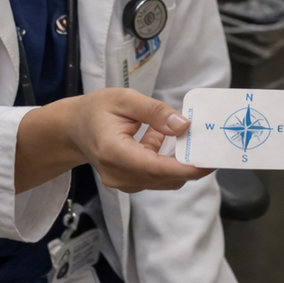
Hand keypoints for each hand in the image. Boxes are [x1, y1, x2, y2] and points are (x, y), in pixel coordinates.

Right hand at [15, 88, 211, 192]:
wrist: (73, 129)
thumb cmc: (96, 110)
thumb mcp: (124, 99)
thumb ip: (155, 112)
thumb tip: (184, 125)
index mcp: (114, 152)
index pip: (156, 168)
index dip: (186, 167)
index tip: (210, 162)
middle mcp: (118, 174)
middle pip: (164, 177)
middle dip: (190, 162)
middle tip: (208, 141)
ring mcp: (122, 182)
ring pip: (163, 179)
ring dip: (176, 158)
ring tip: (170, 130)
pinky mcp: (128, 183)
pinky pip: (156, 177)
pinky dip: (166, 160)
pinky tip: (157, 138)